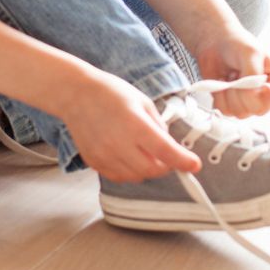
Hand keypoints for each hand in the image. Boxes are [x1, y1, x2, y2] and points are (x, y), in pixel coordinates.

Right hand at [60, 67, 201, 183]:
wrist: (75, 94)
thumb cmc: (110, 93)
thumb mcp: (142, 101)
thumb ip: (158, 126)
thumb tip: (168, 146)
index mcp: (135, 124)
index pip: (165, 151)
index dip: (183, 161)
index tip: (194, 165)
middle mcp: (119, 143)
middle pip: (152, 170)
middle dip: (165, 166)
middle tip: (166, 155)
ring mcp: (105, 155)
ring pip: (136, 177)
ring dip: (147, 169)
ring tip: (142, 150)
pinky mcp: (94, 162)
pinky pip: (119, 176)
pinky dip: (129, 170)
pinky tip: (127, 154)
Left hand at [192, 25, 269, 118]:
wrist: (217, 42)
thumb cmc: (239, 44)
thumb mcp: (251, 53)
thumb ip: (254, 75)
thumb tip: (252, 95)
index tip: (262, 84)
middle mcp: (265, 97)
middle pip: (259, 110)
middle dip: (244, 91)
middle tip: (239, 72)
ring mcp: (247, 103)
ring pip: (241, 113)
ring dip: (230, 93)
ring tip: (231, 75)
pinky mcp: (231, 105)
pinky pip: (225, 111)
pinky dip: (220, 96)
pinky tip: (223, 82)